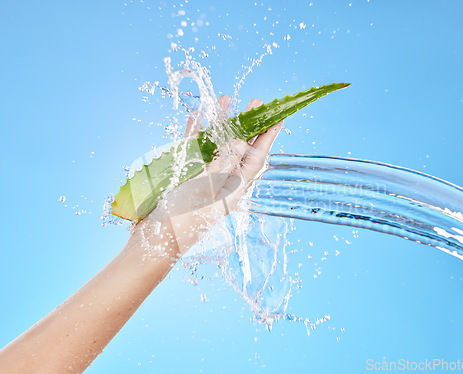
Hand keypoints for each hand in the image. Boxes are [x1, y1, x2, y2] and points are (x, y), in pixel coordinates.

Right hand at [131, 95, 282, 257]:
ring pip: (215, 141)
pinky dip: (195, 129)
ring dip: (220, 121)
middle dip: (248, 124)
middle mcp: (222, 178)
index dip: (268, 137)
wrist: (156, 238)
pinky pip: (192, 145)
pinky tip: (198, 113)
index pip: (257, 158)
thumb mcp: (209, 188)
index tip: (279, 118)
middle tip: (256, 103)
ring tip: (226, 99)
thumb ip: (224, 163)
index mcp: (235, 187)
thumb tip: (240, 141)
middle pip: (239, 146)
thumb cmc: (185, 218)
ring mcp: (202, 174)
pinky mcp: (183, 171)